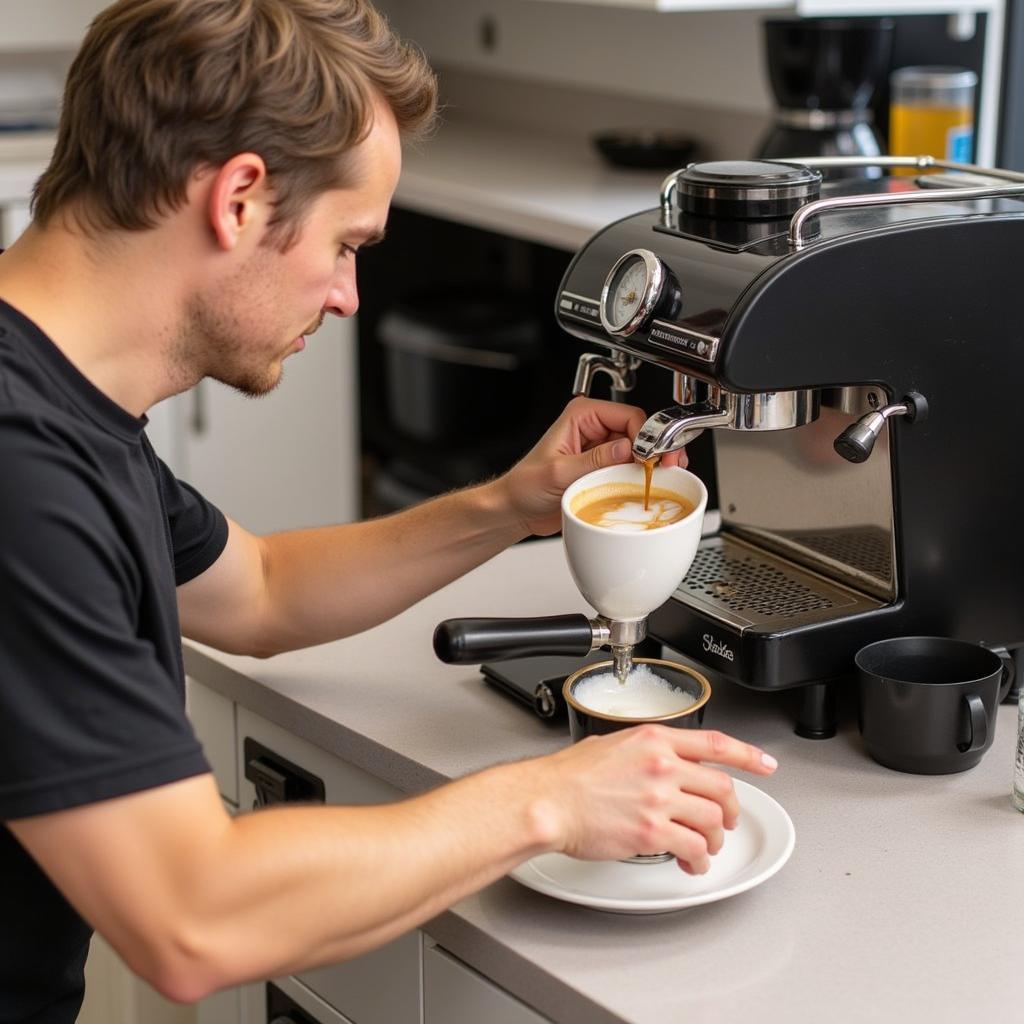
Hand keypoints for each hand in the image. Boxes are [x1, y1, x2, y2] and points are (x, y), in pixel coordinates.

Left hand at [493, 396, 686, 536]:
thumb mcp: (558, 473)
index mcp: (582, 416)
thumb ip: (593, 461)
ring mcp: (602, 449)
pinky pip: (633, 468)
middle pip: (640, 430)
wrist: (517, 510)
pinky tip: (651, 485)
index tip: (651, 457)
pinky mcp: (606, 468)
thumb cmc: (525, 486)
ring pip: (641, 450)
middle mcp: (595, 427)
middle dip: (656, 448)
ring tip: (664, 476)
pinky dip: (644, 476)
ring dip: (654, 463)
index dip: (645, 435)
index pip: (628, 415)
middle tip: (667, 466)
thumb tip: (625, 450)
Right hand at [525, 726, 776, 873]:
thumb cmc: (568, 776)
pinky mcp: (653, 831)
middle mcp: (663, 766)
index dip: (748, 755)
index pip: (716, 744)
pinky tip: (693, 863)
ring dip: (715, 839)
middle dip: (731, 810)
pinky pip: (693, 848)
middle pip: (721, 788)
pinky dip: (699, 860)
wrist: (548, 801)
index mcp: (654, 739)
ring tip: (705, 847)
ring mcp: (660, 799)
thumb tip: (660, 760)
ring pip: (712, 821)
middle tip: (726, 821)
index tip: (765, 764)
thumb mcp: (612, 744)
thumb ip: (645, 751)